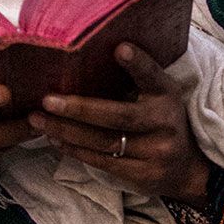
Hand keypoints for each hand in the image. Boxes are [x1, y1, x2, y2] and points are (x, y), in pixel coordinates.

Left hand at [33, 44, 212, 203]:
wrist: (185, 170)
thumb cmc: (160, 122)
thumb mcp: (158, 96)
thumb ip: (134, 80)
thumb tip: (85, 57)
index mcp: (167, 95)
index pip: (152, 76)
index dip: (138, 63)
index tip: (119, 48)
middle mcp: (164, 123)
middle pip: (118, 116)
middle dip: (79, 108)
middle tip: (47, 100)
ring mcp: (155, 152)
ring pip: (103, 142)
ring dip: (66, 131)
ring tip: (38, 120)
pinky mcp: (143, 175)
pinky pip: (102, 162)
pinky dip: (75, 150)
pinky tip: (55, 140)